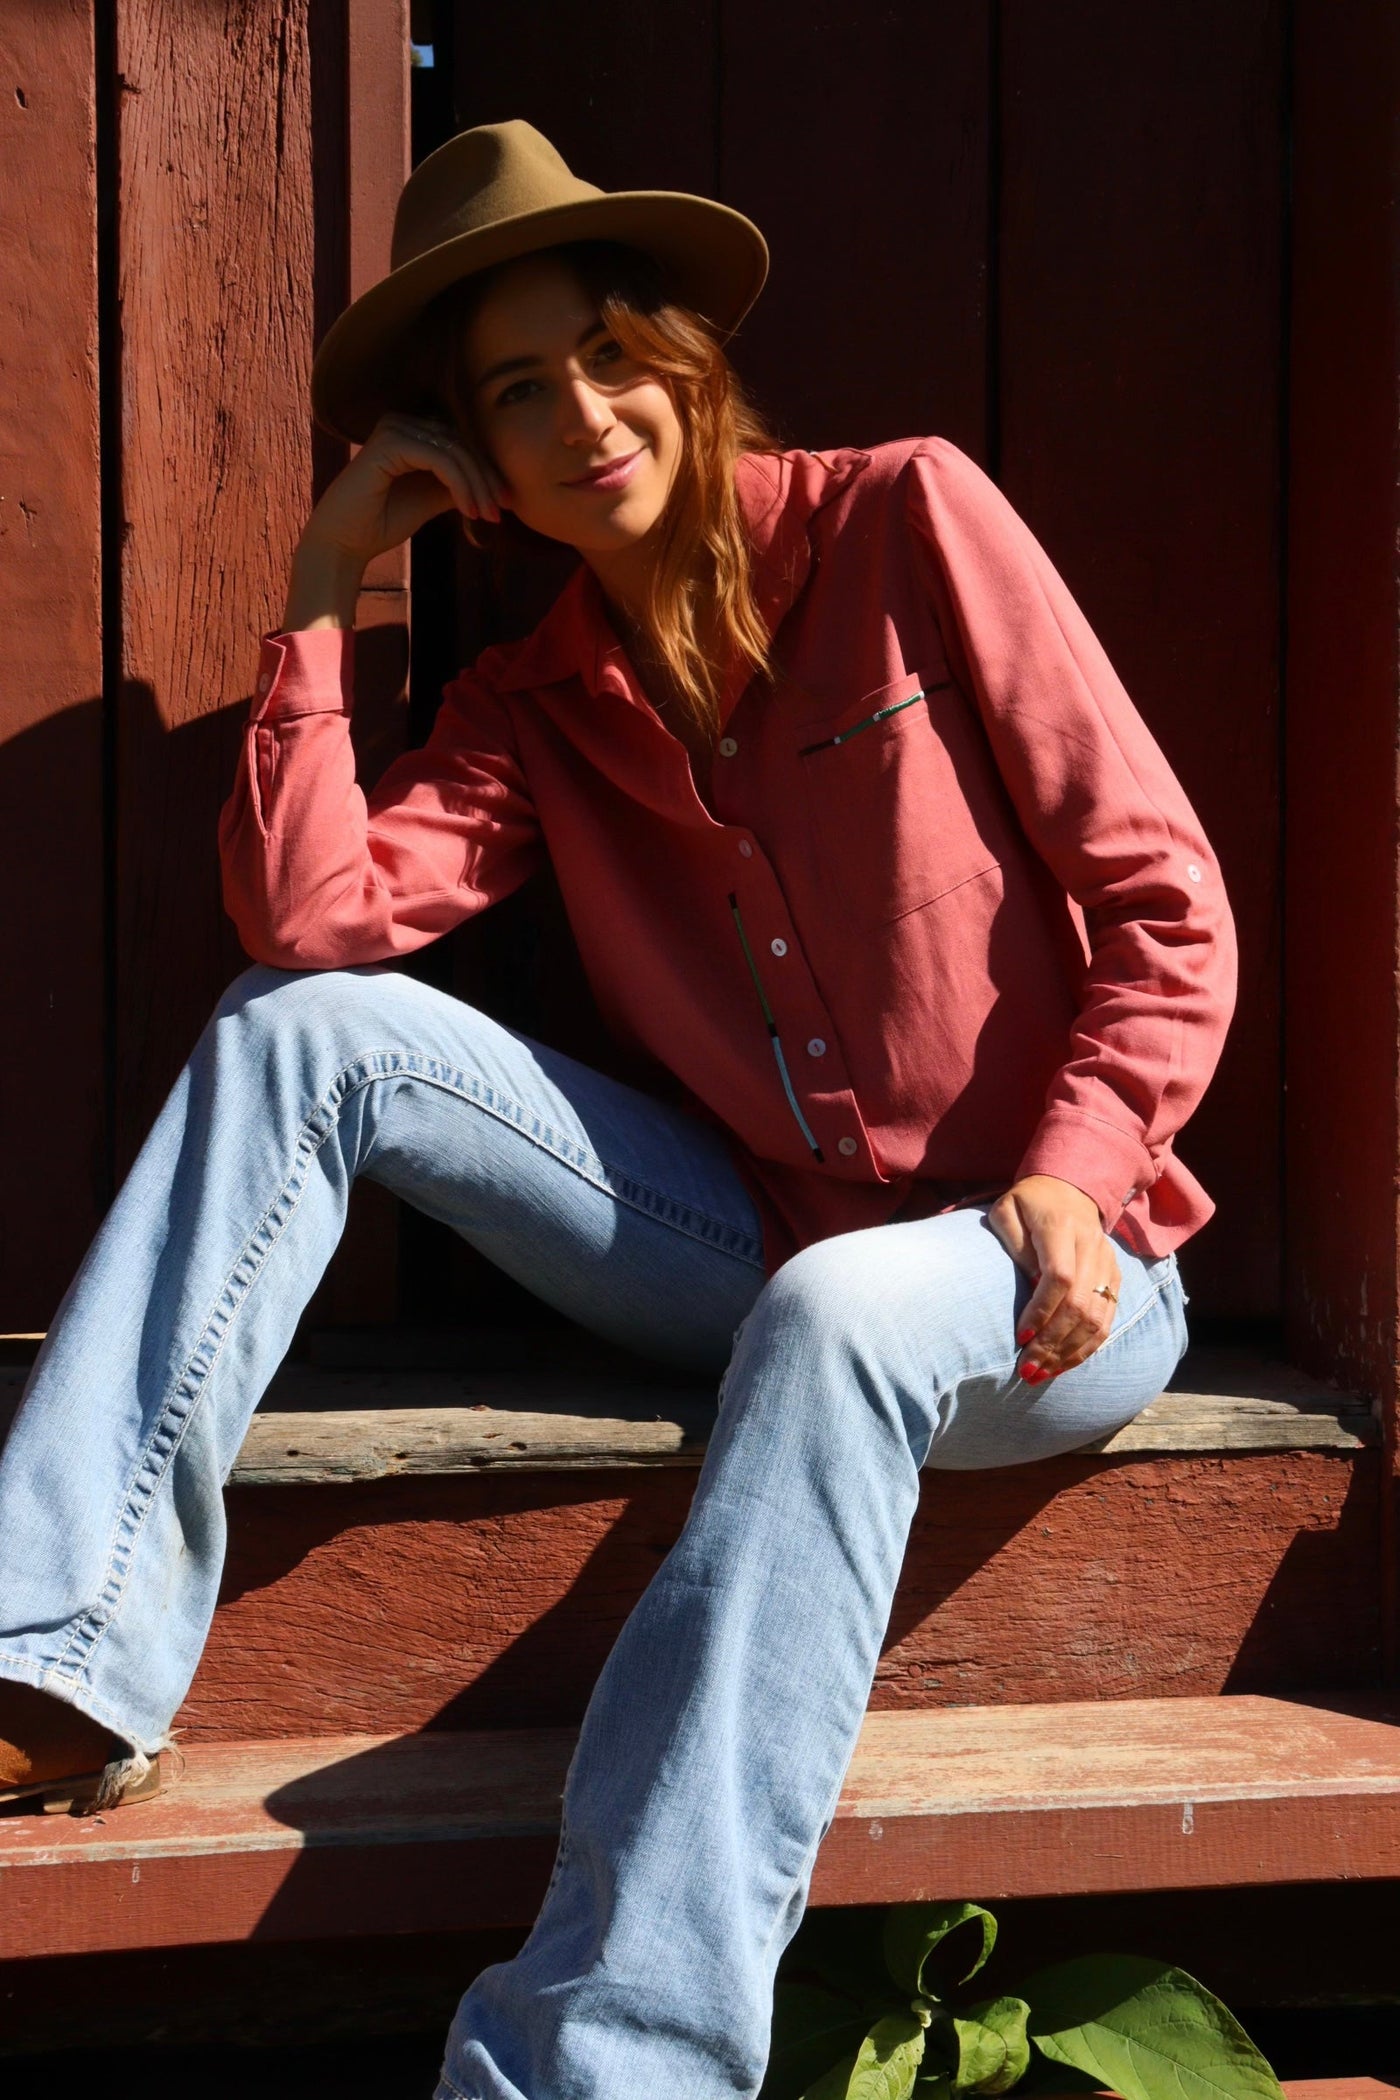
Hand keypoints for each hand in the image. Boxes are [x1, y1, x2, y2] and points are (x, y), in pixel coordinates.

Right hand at [298, 411, 508, 571]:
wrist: (344, 543)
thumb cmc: (382, 523)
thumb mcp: (430, 499)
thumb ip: (456, 484)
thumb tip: (493, 481)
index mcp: (409, 431)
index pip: (459, 444)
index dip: (487, 472)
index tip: (507, 503)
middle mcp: (401, 423)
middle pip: (461, 445)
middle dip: (487, 479)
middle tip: (503, 510)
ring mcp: (393, 429)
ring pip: (454, 452)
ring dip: (477, 486)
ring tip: (488, 516)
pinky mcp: (389, 443)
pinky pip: (440, 461)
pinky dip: (460, 486)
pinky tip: (468, 511)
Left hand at [985, 1173, 1120, 1382]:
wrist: (1071, 1188)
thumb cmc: (1028, 1204)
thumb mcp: (1006, 1211)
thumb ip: (1014, 1246)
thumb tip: (1029, 1287)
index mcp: (1062, 1229)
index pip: (1059, 1277)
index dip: (1041, 1312)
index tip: (1020, 1338)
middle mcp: (1091, 1248)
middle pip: (1080, 1305)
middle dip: (1053, 1343)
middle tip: (1026, 1371)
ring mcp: (1108, 1264)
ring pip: (1097, 1319)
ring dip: (1069, 1353)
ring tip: (1041, 1376)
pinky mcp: (1115, 1278)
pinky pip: (1107, 1320)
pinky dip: (1086, 1348)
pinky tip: (1063, 1365)